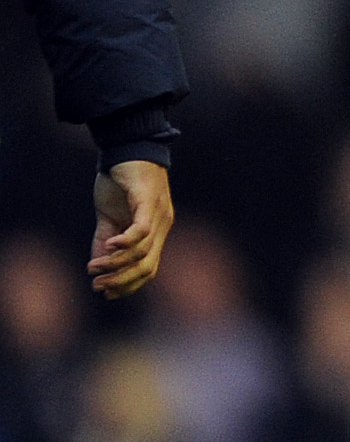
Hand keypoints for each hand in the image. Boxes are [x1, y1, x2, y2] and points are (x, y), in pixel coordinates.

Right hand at [89, 161, 172, 298]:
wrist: (128, 147)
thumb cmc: (121, 182)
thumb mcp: (110, 216)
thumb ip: (105, 240)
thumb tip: (96, 266)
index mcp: (156, 232)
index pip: (149, 268)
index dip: (129, 285)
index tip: (106, 293)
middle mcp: (163, 225)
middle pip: (148, 266)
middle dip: (122, 282)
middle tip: (98, 285)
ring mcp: (159, 213)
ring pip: (143, 251)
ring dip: (116, 264)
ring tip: (94, 267)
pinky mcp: (149, 200)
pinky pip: (142, 229)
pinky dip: (125, 242)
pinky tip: (108, 247)